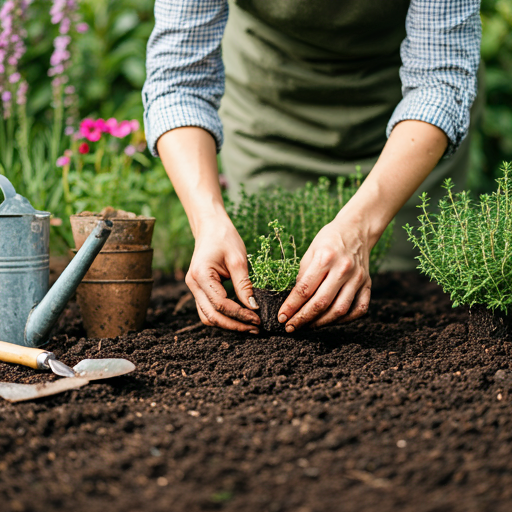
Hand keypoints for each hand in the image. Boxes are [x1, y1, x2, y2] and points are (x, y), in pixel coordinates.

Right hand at [185, 217, 260, 332]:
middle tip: (256, 329)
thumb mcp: (238, 259)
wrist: (211, 226)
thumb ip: (244, 285)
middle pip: (212, 316)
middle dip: (234, 325)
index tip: (258, 319)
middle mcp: (193, 285)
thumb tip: (254, 308)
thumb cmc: (225, 238)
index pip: (221, 304)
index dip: (240, 315)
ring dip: (228, 325)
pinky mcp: (200, 289)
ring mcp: (194, 288)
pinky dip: (223, 317)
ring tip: (249, 327)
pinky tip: (240, 318)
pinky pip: (209, 310)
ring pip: (208, 316)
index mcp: (201, 275)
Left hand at [277, 218, 371, 330]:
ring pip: (339, 310)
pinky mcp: (368, 284)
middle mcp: (343, 269)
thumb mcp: (310, 251)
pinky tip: (331, 321)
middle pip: (321, 302)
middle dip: (303, 318)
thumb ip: (303, 276)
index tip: (282, 317)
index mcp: (325, 258)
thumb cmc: (329, 240)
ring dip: (321, 323)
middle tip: (291, 327)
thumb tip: (294, 301)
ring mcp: (358, 278)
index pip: (304, 289)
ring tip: (307, 326)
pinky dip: (345, 320)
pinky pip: (359, 309)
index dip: (291, 306)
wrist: (356, 229)